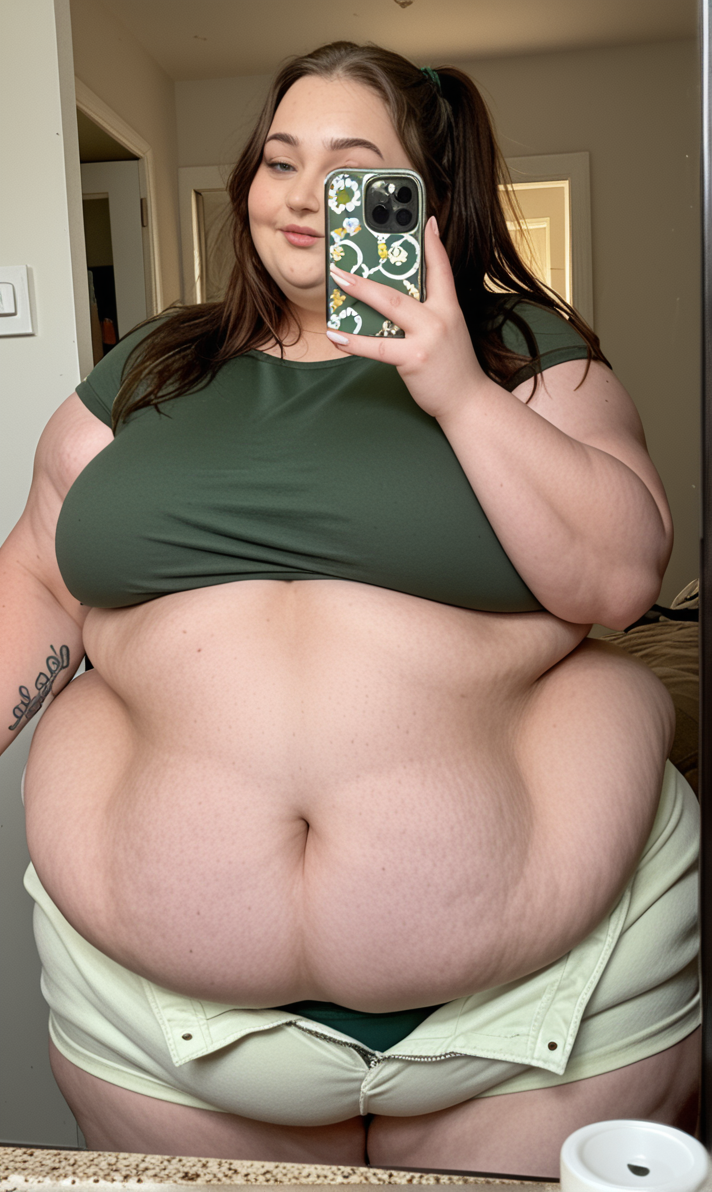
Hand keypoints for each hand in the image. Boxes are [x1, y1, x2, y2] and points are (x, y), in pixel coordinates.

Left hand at [326, 216, 488, 420]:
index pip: (441, 269)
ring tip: (337, 284)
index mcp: (449, 308)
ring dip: (359, 295)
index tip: (426, 221)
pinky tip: (337, 336)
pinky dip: (354, 341)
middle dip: (371, 274)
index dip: (433, 244)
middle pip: (401, 287)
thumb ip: (427, 314)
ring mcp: (427, 337)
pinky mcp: (414, 358)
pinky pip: (377, 347)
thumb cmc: (453, 368)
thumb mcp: (448, 332)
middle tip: (345, 263)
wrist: (468, 402)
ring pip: (388, 308)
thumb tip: (394, 303)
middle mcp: (440, 318)